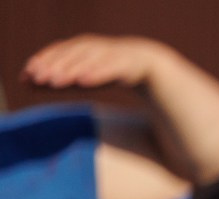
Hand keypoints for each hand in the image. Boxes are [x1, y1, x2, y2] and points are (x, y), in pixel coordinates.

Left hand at [23, 34, 167, 90]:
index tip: (29, 73)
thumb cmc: (106, 69)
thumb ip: (54, 78)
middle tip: (39, 79)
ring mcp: (110, 54)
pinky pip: (110, 69)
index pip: (58, 51)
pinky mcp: (127, 64)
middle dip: (53, 67)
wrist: (145, 64)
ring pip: (88, 61)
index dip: (43, 60)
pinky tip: (85, 81)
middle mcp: (93, 47)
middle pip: (70, 56)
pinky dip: (96, 74)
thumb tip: (24, 81)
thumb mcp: (79, 74)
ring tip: (56, 82)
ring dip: (70, 71)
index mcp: (80, 46)